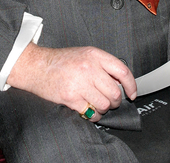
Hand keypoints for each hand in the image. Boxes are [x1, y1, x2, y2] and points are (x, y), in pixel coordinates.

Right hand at [7, 43, 136, 121]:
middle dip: (115, 101)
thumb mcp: (84, 54)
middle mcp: (89, 68)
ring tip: (95, 103)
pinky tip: (88, 109)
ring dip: (103, 108)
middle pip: (115, 92)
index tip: (132, 93)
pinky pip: (91, 113)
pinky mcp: (71, 97)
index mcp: (94, 55)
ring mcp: (80, 83)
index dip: (131, 85)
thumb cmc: (61, 61)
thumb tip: (121, 82)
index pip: (122, 71)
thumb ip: (102, 65)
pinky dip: (93, 115)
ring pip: (105, 105)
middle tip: (109, 100)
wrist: (37, 66)